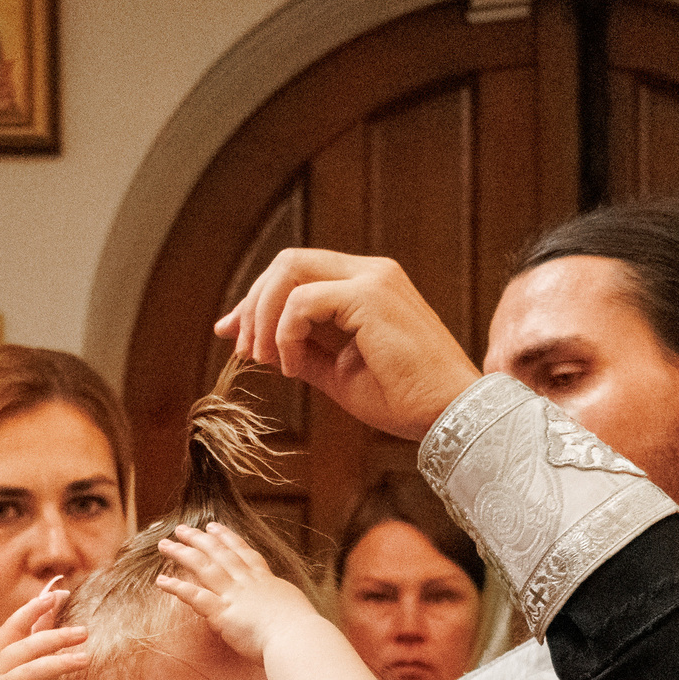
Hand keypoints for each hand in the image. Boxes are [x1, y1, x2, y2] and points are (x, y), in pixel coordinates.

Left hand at [156, 524, 323, 661]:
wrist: (299, 639)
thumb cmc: (303, 633)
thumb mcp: (296, 611)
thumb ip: (284, 607)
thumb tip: (284, 612)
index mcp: (267, 582)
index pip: (245, 554)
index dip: (228, 539)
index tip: (215, 527)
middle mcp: (248, 584)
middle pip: (220, 554)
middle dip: (200, 539)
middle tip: (183, 528)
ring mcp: (234, 596)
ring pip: (204, 567)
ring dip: (182, 554)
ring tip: (165, 544)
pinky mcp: (222, 613)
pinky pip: (194, 597)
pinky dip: (177, 587)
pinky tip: (161, 580)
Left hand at [213, 250, 479, 442]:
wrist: (448, 416)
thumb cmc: (403, 400)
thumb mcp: (338, 373)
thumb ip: (303, 350)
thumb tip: (260, 345)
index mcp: (365, 285)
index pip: (298, 273)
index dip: (256, 300)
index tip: (230, 332)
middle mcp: (370, 272)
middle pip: (287, 263)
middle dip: (253, 304)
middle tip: (245, 352)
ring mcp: (372, 279)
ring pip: (289, 272)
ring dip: (264, 317)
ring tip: (267, 361)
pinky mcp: (370, 296)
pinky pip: (303, 302)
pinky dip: (286, 335)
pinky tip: (295, 368)